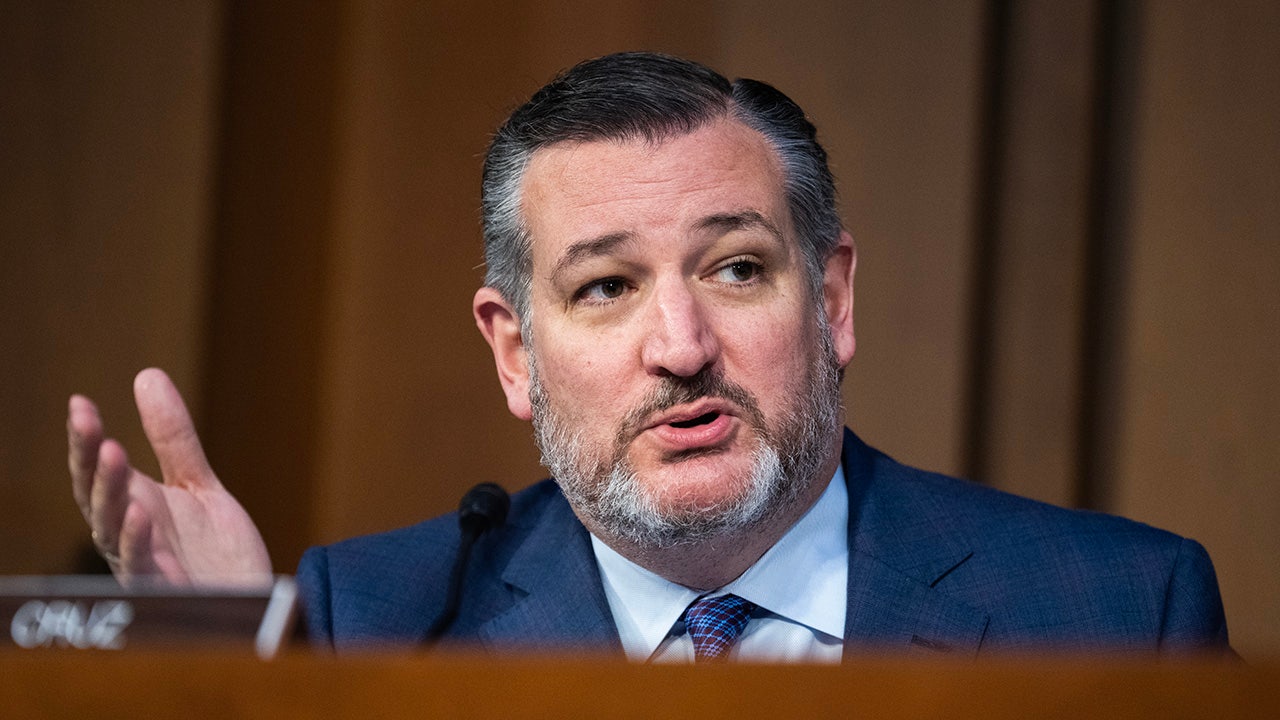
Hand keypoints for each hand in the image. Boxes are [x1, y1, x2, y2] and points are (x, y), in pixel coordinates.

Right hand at [68, 368, 271, 587]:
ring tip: (112, 452)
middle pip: (96, 495)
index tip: (80, 403)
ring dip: (109, 491)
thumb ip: (173, 438)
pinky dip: (137, 540)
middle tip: (87, 420)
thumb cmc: (217, 550)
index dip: (85, 440)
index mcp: (133, 506)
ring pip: (111, 528)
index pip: (98, 470)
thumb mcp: (197, 484)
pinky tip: (140, 512)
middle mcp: (129, 535)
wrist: (255, 599)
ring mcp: (144, 563)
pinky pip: (143, 566)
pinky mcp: (166, 590)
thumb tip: (146, 375)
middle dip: (88, 458)